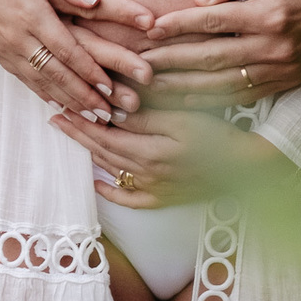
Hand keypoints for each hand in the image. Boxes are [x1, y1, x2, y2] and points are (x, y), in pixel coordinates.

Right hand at [0, 0, 154, 118]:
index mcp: (30, 12)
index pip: (66, 50)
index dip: (90, 71)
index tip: (111, 87)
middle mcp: (16, 36)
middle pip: (56, 74)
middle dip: (84, 96)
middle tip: (109, 115)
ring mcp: (3, 47)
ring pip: (40, 82)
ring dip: (68, 101)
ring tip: (92, 117)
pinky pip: (23, 79)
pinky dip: (44, 94)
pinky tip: (59, 105)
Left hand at [49, 105, 278, 207]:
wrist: (247, 167)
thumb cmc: (218, 134)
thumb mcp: (182, 117)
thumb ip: (146, 117)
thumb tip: (112, 111)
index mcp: (150, 151)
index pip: (105, 133)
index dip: (82, 118)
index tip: (62, 101)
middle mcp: (148, 174)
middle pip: (103, 151)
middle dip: (77, 132)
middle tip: (54, 114)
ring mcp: (155, 189)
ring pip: (113, 170)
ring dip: (88, 152)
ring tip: (70, 135)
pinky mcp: (166, 199)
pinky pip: (132, 199)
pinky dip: (112, 192)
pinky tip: (97, 183)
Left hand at [141, 0, 300, 104]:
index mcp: (270, 15)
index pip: (213, 23)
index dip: (178, 26)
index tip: (149, 29)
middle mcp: (275, 48)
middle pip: (212, 59)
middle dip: (171, 64)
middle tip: (137, 66)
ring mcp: (282, 70)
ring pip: (224, 85)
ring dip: (185, 90)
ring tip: (152, 90)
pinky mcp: (287, 83)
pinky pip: (243, 96)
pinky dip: (213, 101)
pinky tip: (187, 102)